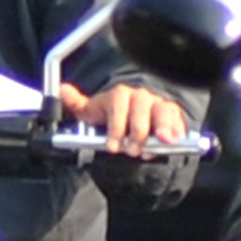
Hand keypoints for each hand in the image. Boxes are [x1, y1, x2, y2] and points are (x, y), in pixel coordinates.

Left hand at [59, 79, 188, 154]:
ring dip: (163, 127)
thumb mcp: (93, 111)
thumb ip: (77, 103)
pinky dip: (178, 130)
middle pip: (141, 111)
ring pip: (163, 111)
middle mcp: (141, 96)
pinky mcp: (173, 113)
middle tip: (132, 150)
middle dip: (137, 133)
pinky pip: (178, 118)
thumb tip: (62, 90)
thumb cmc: (113, 113)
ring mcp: (159, 103)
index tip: (113, 146)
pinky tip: (175, 140)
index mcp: (120, 94)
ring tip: (164, 141)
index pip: (119, 107)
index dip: (116, 128)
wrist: (134, 112)